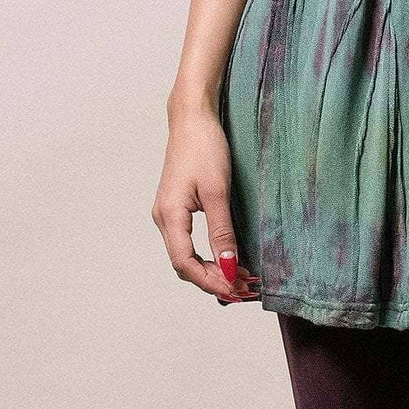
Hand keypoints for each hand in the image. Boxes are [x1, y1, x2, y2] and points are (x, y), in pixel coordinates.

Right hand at [151, 106, 259, 303]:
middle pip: (184, 265)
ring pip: (186, 255)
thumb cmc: (205, 147)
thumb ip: (222, 230)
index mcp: (169, 216)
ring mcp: (168, 213)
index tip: (238, 291)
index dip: (211, 281)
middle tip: (245, 289)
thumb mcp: (218, 190)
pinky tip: (227, 256)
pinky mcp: (177, 207)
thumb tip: (229, 266)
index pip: (186, 264)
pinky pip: (189, 242)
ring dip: (211, 269)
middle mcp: (164, 218)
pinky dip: (207, 255)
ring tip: (240, 277)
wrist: (193, 118)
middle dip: (213, 280)